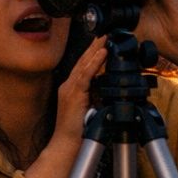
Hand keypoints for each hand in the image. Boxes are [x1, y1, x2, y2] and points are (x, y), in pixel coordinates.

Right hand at [23, 37, 106, 177]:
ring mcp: (69, 90)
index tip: (104, 41)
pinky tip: (101, 53)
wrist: (66, 146)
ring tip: (106, 37)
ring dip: (96, 50)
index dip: (94, 53)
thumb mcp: (90, 111)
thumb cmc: (78, 133)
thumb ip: (97, 98)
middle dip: (95, 46)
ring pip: (84, 65)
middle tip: (106, 32)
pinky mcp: (73, 95)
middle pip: (83, 61)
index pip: (84, 67)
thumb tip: (112, 90)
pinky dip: (94, 63)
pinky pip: (85, 75)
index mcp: (72, 90)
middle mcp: (68, 86)